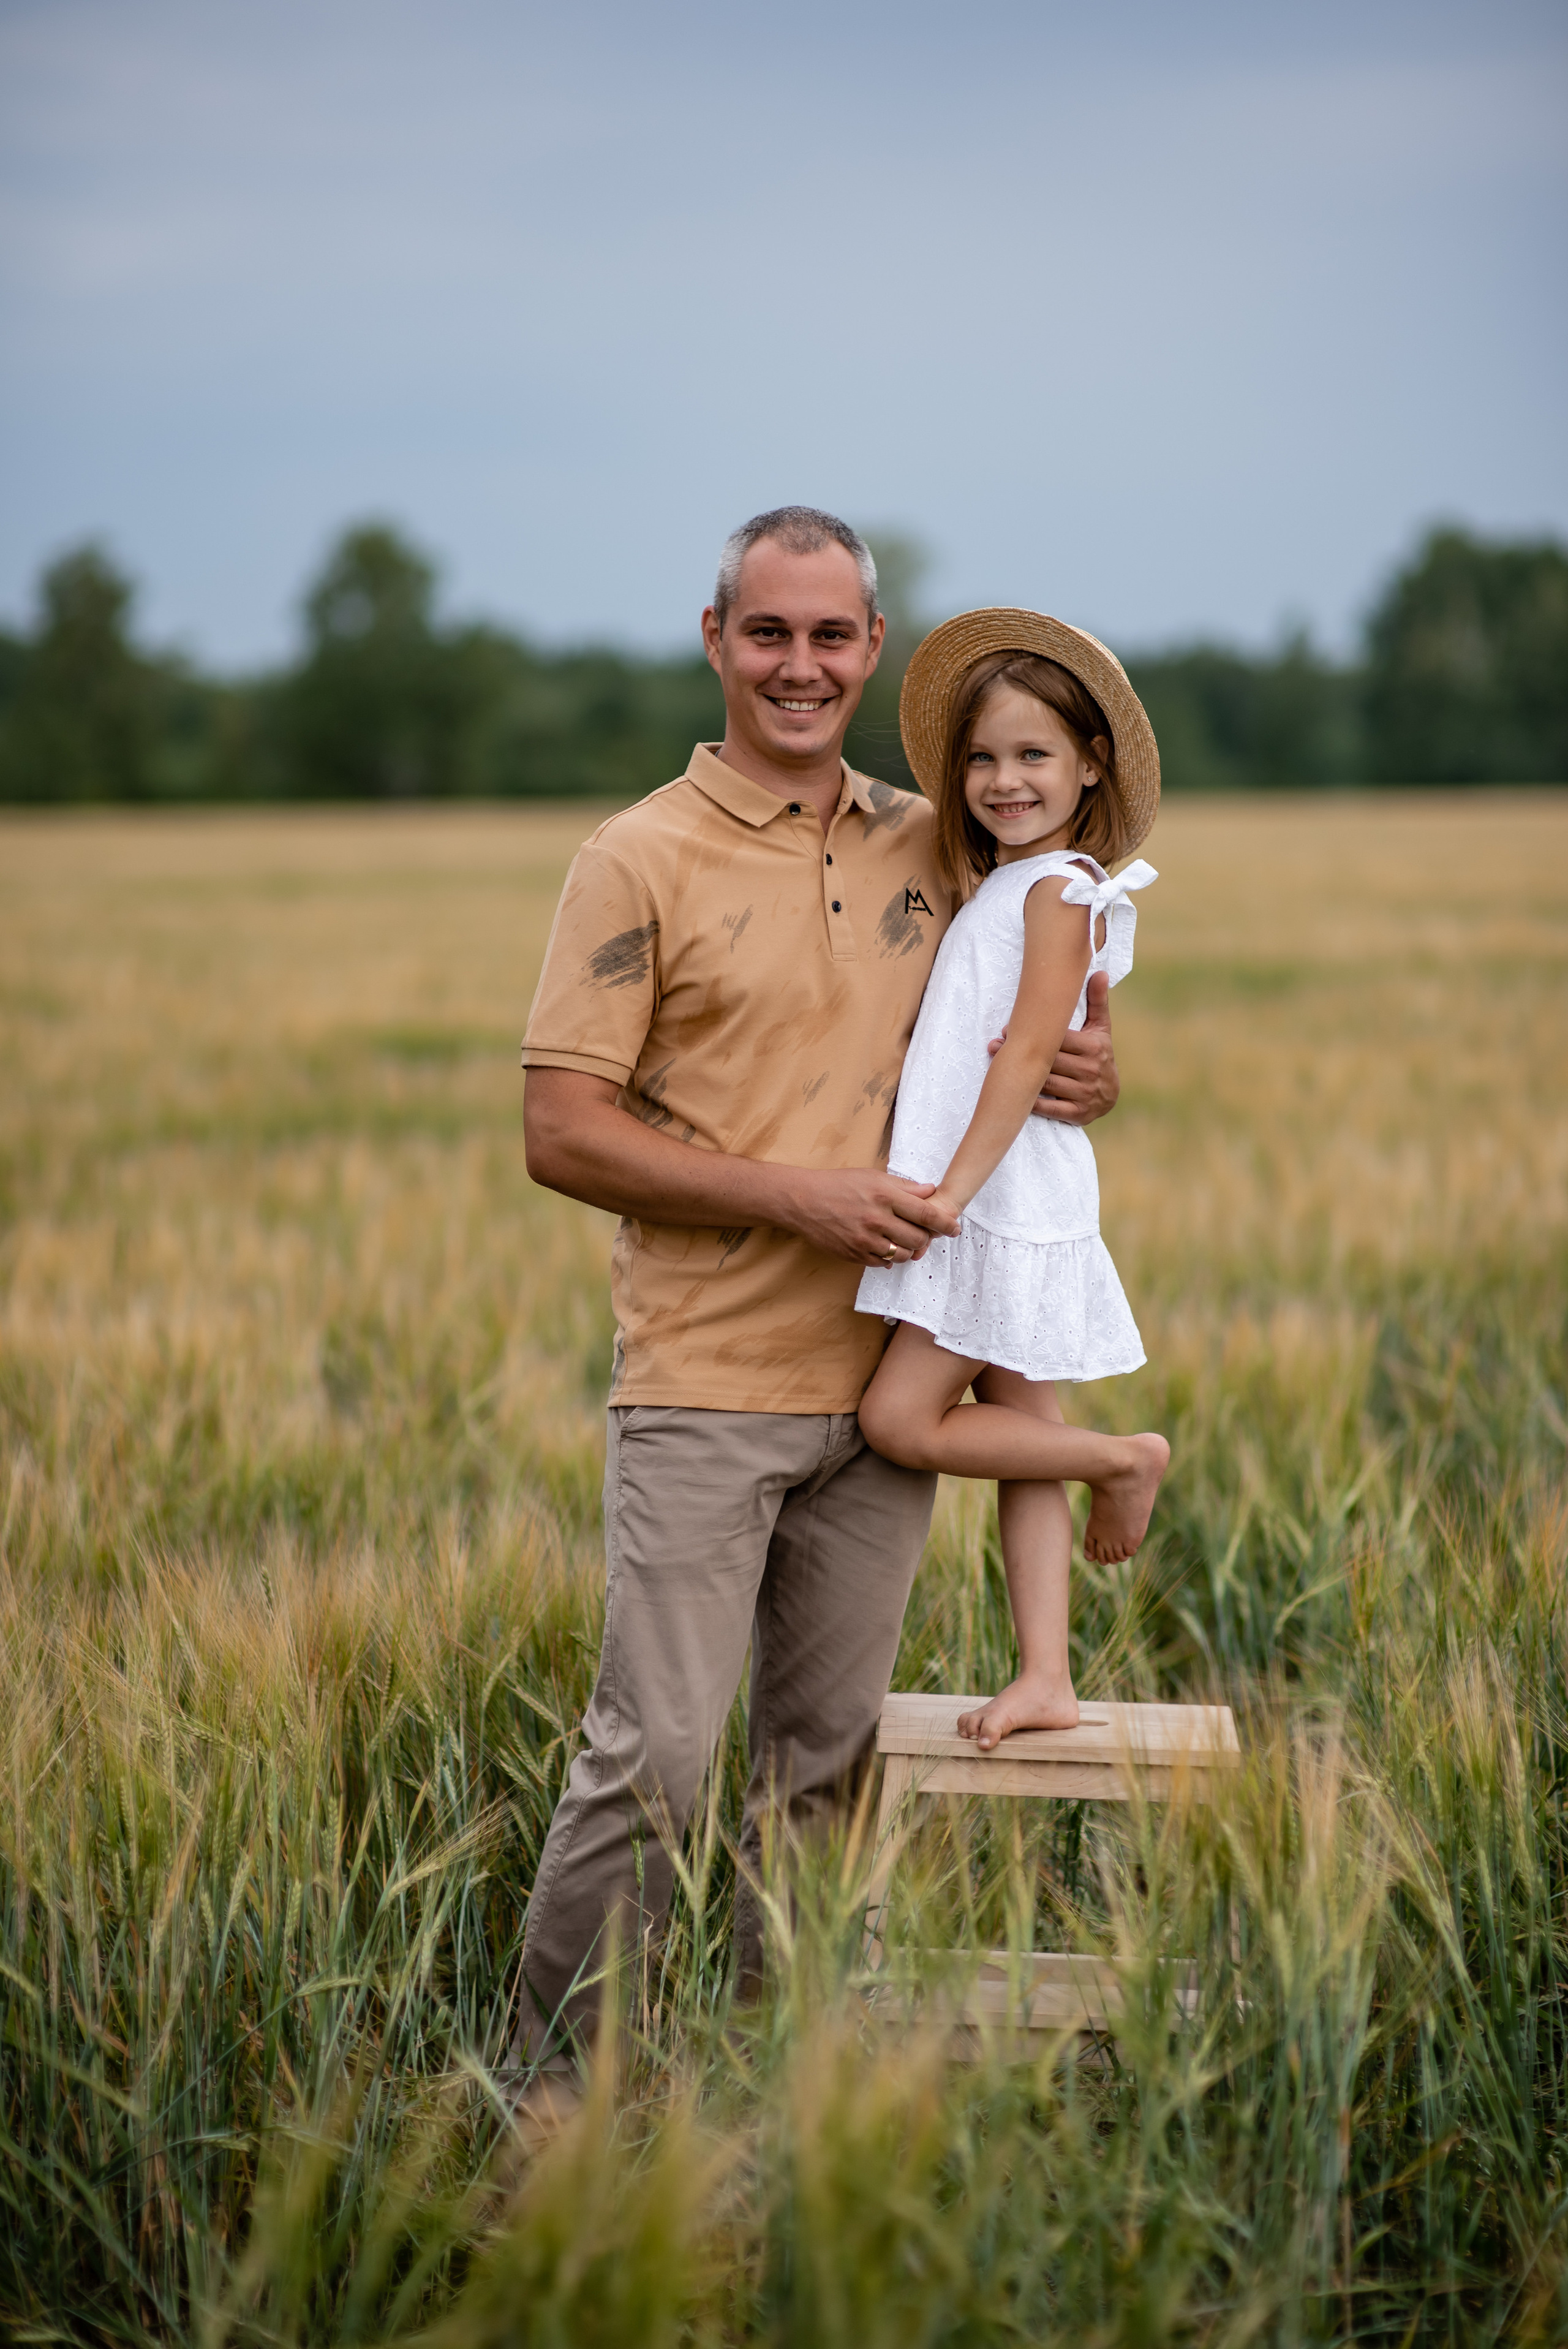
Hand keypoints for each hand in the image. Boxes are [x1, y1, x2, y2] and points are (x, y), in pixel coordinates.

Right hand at [784, 1169, 960, 1267]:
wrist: (803, 1201)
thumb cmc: (839, 1184)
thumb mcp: (873, 1177)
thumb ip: (904, 1186)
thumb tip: (931, 1191)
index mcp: (885, 1196)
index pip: (927, 1214)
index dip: (946, 1224)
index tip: (954, 1229)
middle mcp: (877, 1219)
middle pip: (918, 1238)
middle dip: (926, 1238)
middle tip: (924, 1233)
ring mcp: (865, 1240)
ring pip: (903, 1255)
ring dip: (908, 1249)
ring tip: (902, 1239)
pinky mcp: (855, 1255)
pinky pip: (883, 1263)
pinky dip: (889, 1257)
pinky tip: (884, 1246)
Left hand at [987, 969, 1119, 1126]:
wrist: (1111, 1094)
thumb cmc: (1099, 1054)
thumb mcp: (1101, 1029)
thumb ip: (1096, 1002)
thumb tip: (1099, 972)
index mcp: (1095, 1048)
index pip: (1059, 1039)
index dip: (1033, 1034)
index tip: (1008, 1028)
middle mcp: (1091, 1071)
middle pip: (1049, 1061)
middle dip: (1022, 1054)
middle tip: (996, 1045)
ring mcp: (1085, 1094)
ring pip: (1046, 1083)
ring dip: (1021, 1076)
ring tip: (998, 1066)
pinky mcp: (1079, 1114)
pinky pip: (1050, 1108)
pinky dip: (1032, 1101)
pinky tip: (1015, 1091)